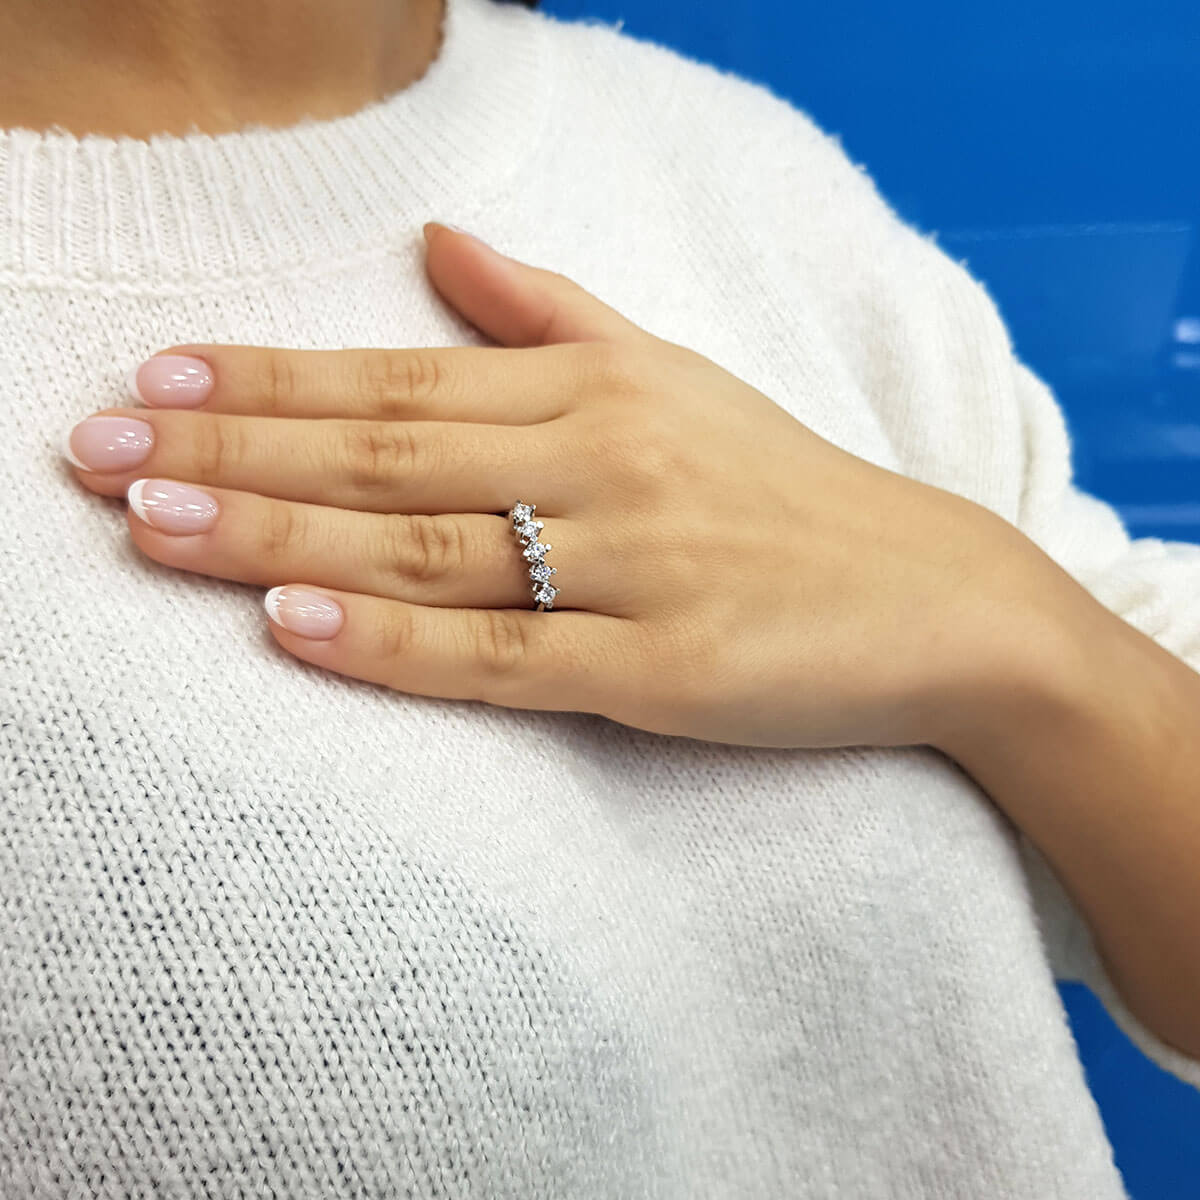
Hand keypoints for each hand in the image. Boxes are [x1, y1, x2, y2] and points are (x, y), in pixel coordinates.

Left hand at [63, 222, 1027, 748]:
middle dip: (231, 449)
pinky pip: (503, 654)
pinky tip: (294, 625)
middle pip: (384, 454)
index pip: (397, 376)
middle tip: (94, 451)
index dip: (266, 378)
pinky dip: (393, 642)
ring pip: (422, 548)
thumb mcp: (675, 375)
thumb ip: (547, 311)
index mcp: (597, 387)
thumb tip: (440, 238)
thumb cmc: (787, 490)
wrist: (934, 595)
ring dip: (276, 533)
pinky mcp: (661, 670)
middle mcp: (603, 462)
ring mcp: (631, 567)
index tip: (150, 378)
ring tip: (151, 524)